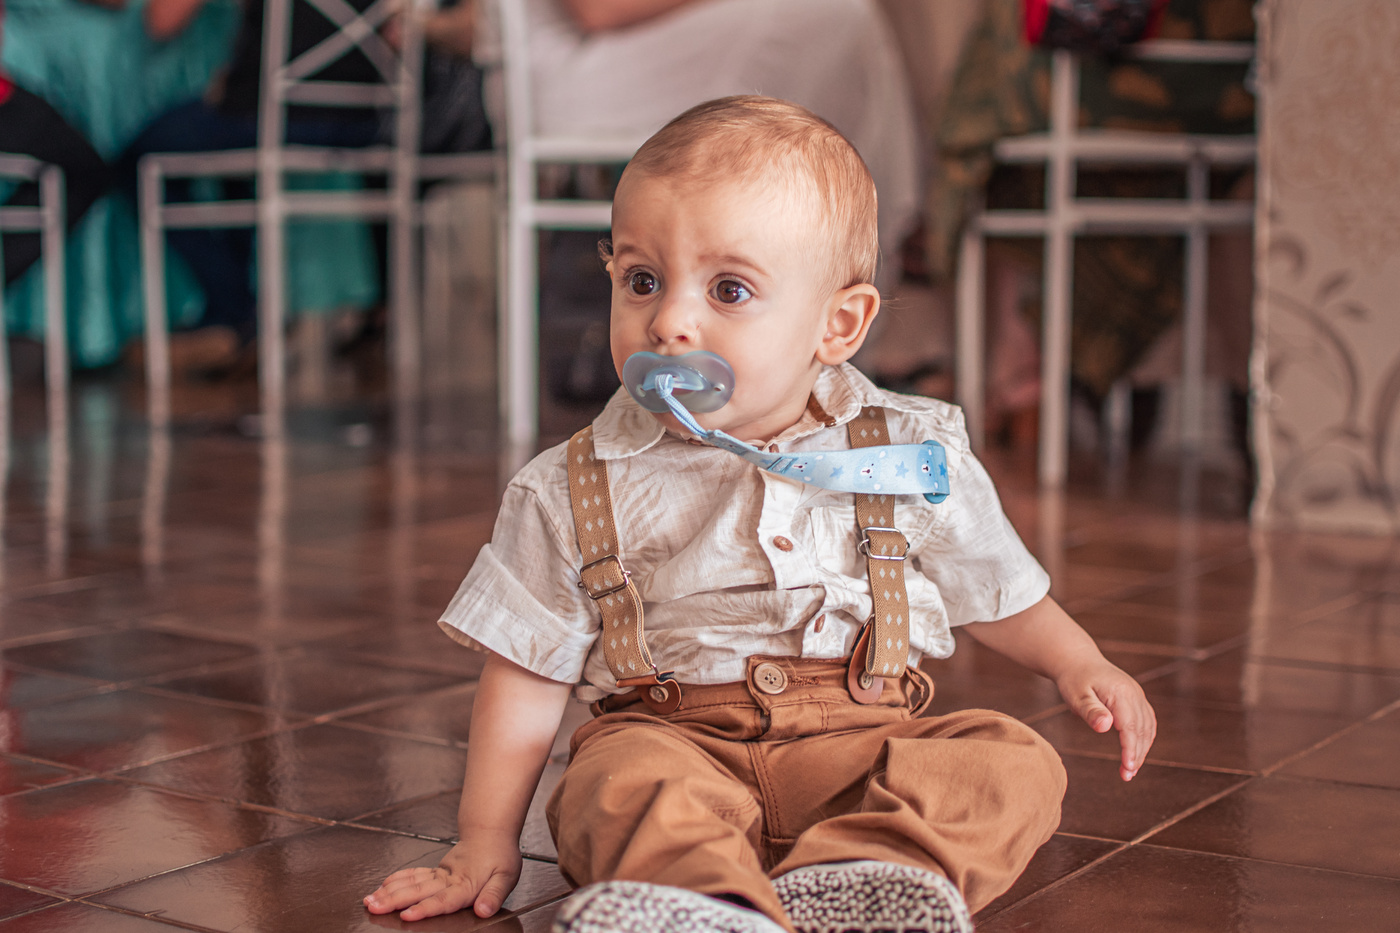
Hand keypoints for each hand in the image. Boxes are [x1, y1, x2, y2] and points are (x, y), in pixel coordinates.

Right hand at [364, 833, 520, 920]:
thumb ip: (494, 895)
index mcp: (465, 885)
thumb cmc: (501, 857)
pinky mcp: (436, 870)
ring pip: (411, 883)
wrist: (491, 832)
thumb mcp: (506, 877)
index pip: (442, 900)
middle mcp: (448, 879)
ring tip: (369, 901)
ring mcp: (440, 874)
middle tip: (372, 907)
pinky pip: (413, 874)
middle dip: (394, 900)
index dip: (424, 908)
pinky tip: (382, 886)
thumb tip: (484, 911)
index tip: (406, 916)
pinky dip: (397, 879)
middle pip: (418, 891)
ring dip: (389, 892)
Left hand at [1056, 659, 1156, 781]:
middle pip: (1142, 730)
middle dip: (1137, 754)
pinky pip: (1147, 721)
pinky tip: (1136, 752)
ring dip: (1142, 749)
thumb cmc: (1073, 679)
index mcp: (1121, 692)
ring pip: (1147, 727)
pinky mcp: (1136, 698)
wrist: (1077, 659)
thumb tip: (1105, 727)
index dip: (1131, 749)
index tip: (1127, 768)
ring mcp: (1137, 695)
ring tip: (1130, 770)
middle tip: (1127, 776)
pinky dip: (1144, 739)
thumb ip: (1090, 711)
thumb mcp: (1076, 695)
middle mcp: (1134, 693)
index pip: (1130, 726)